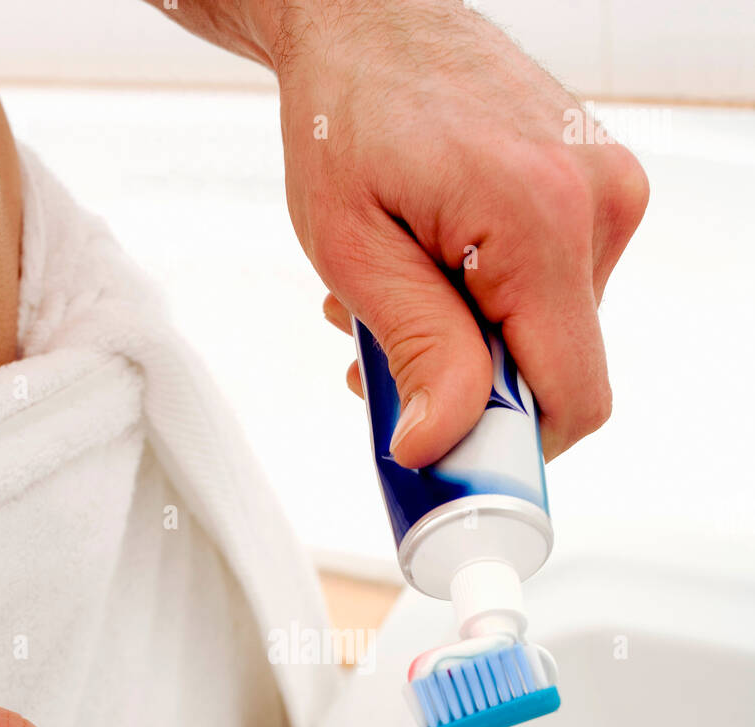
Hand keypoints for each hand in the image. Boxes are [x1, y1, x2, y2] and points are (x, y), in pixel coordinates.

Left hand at [154, 0, 647, 464]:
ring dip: (471, 345)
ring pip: (550, 335)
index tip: (449, 457)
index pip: (571, 397)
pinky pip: (554, 293)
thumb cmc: (347, 114)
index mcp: (540, 220)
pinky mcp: (595, 193)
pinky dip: (490, 305)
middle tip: (387, 359)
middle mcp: (596, 205)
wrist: (369, 17)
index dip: (512, 449)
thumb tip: (439, 444)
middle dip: (471, 389)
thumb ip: (415, 351)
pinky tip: (435, 270)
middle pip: (556, 371)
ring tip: (400, 292)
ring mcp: (604, 196)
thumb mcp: (354, 247)